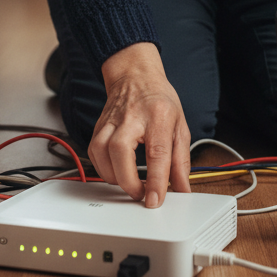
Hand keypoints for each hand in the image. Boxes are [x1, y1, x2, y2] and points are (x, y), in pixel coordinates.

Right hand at [88, 42, 190, 207]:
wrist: (135, 76)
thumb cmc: (159, 100)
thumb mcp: (180, 126)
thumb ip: (181, 161)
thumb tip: (182, 189)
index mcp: (158, 116)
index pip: (156, 152)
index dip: (156, 181)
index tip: (155, 201)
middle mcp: (132, 117)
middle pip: (121, 152)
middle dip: (129, 181)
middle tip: (141, 193)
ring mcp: (111, 121)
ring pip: (102, 153)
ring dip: (115, 177)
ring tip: (130, 182)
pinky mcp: (98, 127)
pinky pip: (94, 154)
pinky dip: (103, 169)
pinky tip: (116, 171)